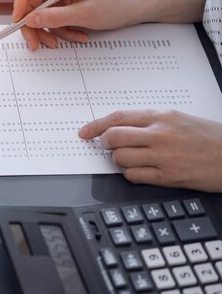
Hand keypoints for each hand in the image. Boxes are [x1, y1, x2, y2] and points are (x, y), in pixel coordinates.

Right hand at [12, 0, 136, 49]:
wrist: (133, 8)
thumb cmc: (114, 4)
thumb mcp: (85, 13)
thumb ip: (56, 17)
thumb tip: (29, 19)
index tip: (21, 20)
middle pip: (27, 5)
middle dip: (31, 26)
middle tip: (36, 43)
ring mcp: (58, 0)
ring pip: (38, 18)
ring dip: (46, 33)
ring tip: (58, 43)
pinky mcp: (63, 11)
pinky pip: (51, 24)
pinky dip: (60, 33)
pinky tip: (77, 36)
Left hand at [78, 109, 221, 191]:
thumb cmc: (209, 138)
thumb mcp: (179, 119)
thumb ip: (149, 122)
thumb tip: (120, 128)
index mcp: (161, 116)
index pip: (117, 118)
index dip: (95, 126)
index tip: (84, 133)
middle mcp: (160, 134)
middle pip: (113, 138)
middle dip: (106, 144)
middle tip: (111, 147)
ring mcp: (163, 156)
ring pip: (120, 158)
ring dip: (120, 161)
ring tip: (134, 159)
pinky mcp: (168, 176)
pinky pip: (133, 176)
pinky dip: (131, 175)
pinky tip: (142, 171)